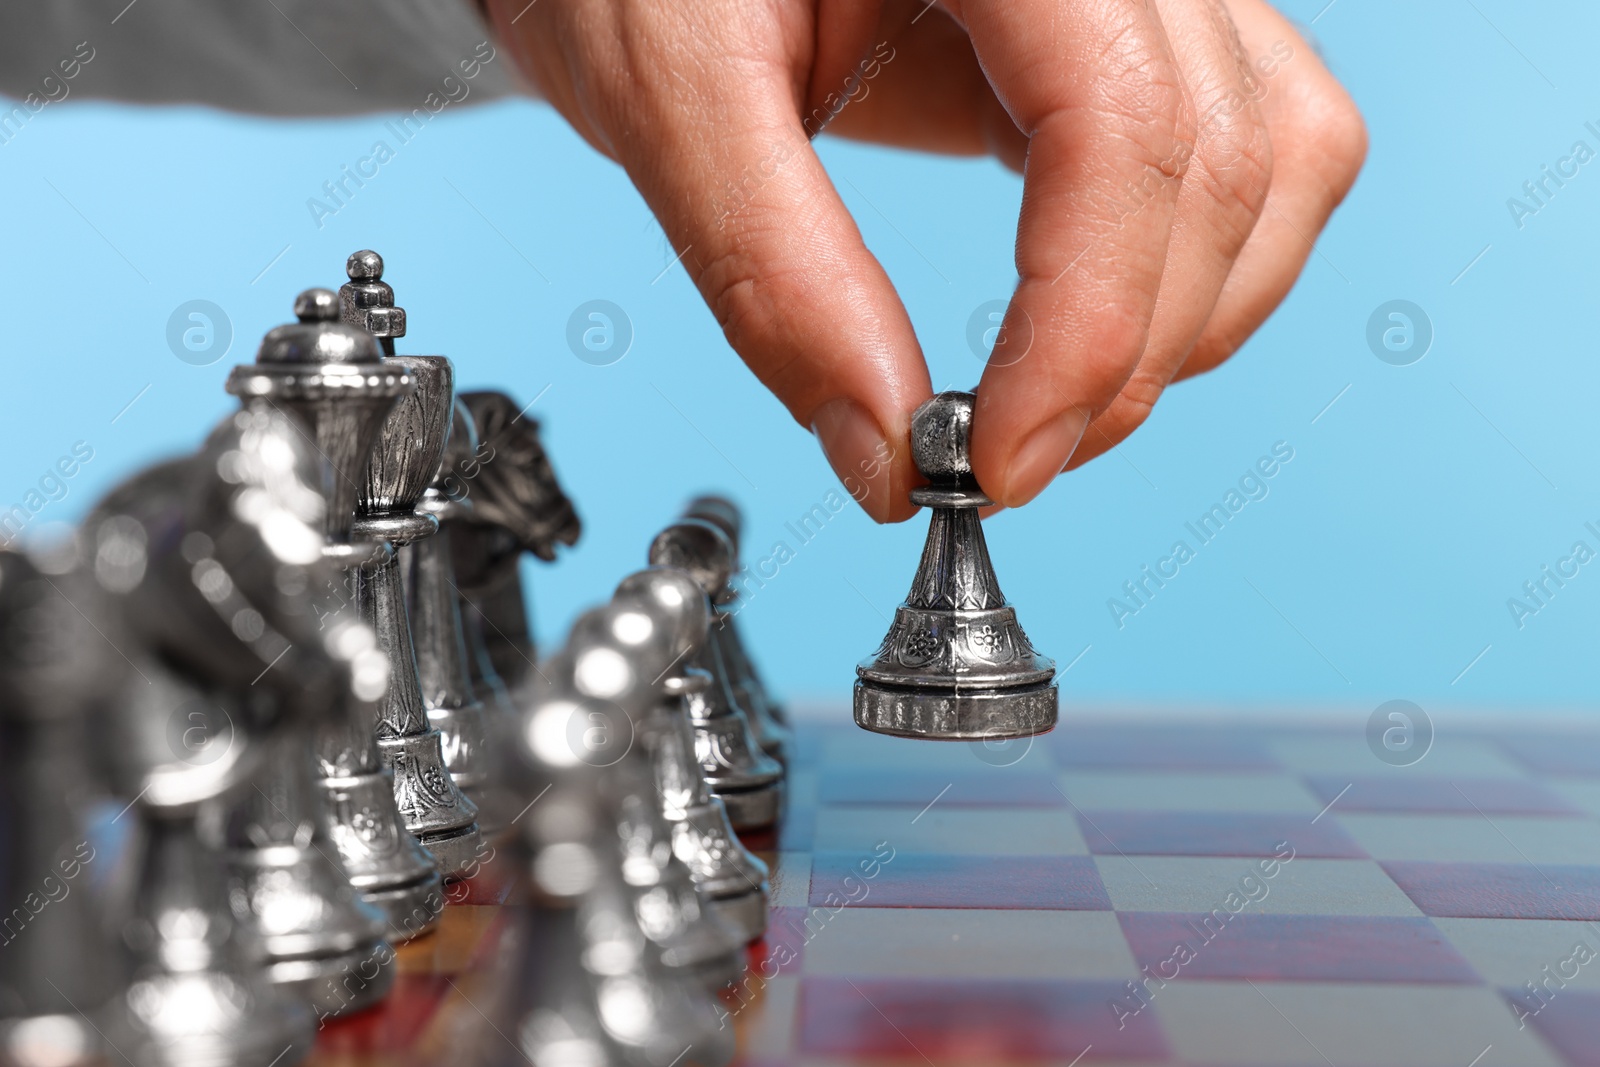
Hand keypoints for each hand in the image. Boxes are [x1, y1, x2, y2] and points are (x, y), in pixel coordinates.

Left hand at [484, 0, 1365, 520]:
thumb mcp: (669, 90)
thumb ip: (773, 270)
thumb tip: (882, 454)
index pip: (1123, 129)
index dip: (1083, 327)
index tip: (995, 464)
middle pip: (1216, 163)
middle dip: (1120, 359)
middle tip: (1001, 464)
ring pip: (1277, 159)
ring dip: (1184, 322)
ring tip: (1052, 408)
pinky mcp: (1144, 22)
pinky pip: (1266, 139)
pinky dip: (1212, 263)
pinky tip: (1110, 324)